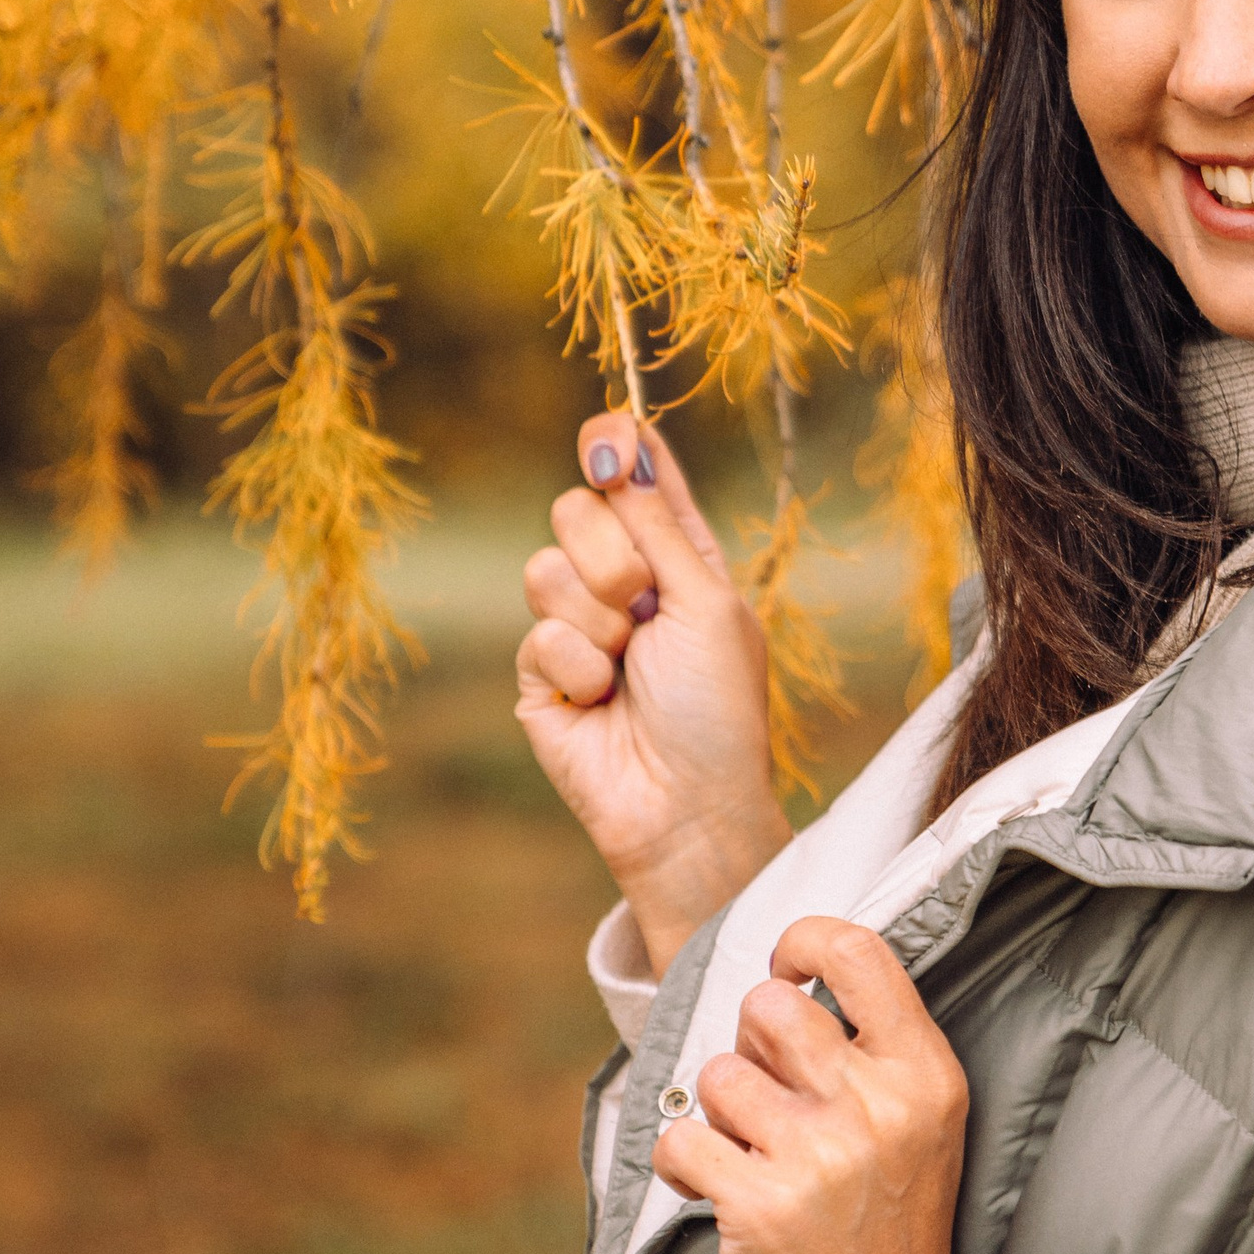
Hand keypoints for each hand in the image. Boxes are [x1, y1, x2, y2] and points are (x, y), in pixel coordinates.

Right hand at [516, 410, 790, 972]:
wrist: (686, 806)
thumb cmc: (718, 709)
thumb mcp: (709, 602)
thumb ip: (662, 526)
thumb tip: (623, 451)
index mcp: (679, 555)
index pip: (633, 474)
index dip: (613, 446)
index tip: (607, 452)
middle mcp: (625, 582)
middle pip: (576, 507)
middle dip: (610, 555)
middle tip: (643, 607)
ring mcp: (578, 626)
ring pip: (543, 567)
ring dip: (596, 619)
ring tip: (628, 668)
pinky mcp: (540, 674)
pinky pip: (536, 634)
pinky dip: (577, 668)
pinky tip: (601, 703)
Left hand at [652, 915, 969, 1253]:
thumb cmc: (887, 1232)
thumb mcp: (919, 1130)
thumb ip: (872, 1054)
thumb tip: (783, 981)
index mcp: (925, 1075)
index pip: (859, 952)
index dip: (804, 940)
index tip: (786, 965)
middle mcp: (878, 1105)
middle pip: (767, 1007)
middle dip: (749, 1046)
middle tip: (767, 1099)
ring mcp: (819, 1155)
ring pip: (716, 1074)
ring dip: (719, 1117)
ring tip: (754, 1161)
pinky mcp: (758, 1205)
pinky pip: (680, 1139)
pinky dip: (682, 1165)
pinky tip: (715, 1193)